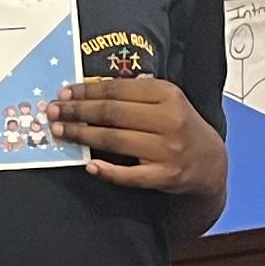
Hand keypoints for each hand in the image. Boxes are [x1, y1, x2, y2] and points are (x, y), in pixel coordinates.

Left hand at [52, 77, 225, 201]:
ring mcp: (168, 150)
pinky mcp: (165, 176)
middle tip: (53, 111)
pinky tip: (89, 165)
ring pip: (115, 140)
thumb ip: (133, 94)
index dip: (86, 91)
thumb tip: (84, 91)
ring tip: (61, 132)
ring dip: (82, 136)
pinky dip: (107, 170)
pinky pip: (129, 175)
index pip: (117, 89)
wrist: (210, 161)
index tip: (64, 92)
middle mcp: (169, 120)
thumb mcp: (165, 101)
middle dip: (77, 111)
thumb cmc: (179, 125)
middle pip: (112, 113)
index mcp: (168, 94)